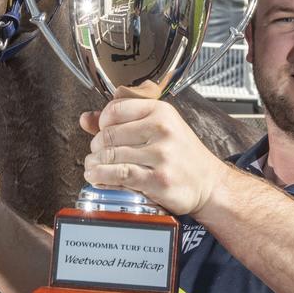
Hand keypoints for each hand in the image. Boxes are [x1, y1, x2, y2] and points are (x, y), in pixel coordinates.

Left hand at [80, 83, 228, 215]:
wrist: (208, 183)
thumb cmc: (181, 153)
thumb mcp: (158, 127)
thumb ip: (122, 120)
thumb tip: (85, 118)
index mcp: (161, 111)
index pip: (115, 109)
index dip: (101, 122)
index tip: (101, 131)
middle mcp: (162, 129)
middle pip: (109, 134)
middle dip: (96, 146)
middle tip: (96, 153)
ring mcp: (161, 155)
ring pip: (111, 155)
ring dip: (94, 163)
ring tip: (92, 167)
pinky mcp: (158, 179)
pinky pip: (119, 174)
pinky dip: (101, 177)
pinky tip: (96, 177)